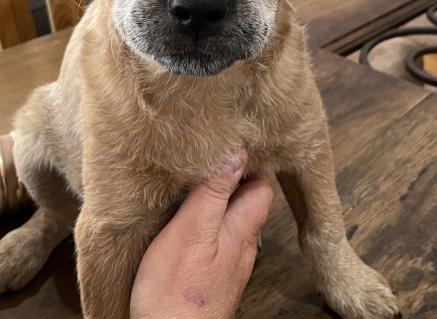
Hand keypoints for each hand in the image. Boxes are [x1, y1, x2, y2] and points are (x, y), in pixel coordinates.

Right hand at [130, 150, 272, 318]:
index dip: (251, 164)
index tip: (232, 144)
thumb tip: (236, 155)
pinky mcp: (213, 277)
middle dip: (234, 179)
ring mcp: (228, 264)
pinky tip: (190, 221)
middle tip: (209, 159)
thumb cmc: (175, 291)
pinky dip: (209, 223)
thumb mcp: (190, 232)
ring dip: (220, 201)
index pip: (261, 187)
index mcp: (240, 231)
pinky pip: (218, 239)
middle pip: (249, 203)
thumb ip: (212, 194)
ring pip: (233, 221)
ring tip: (197, 184)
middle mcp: (241, 247)